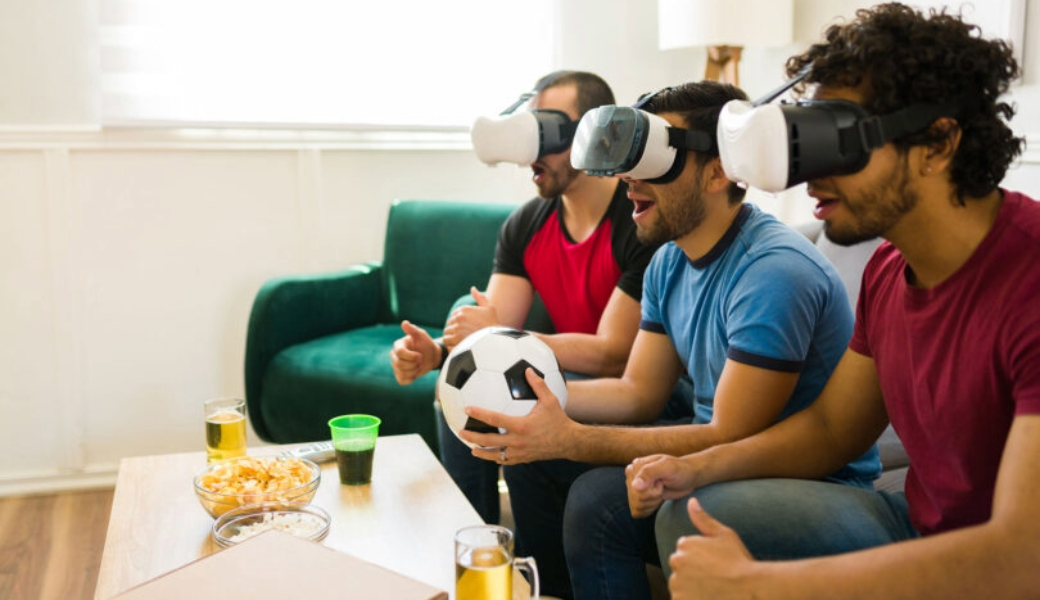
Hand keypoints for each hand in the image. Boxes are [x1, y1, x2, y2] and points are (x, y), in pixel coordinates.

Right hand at [389, 320, 437, 384]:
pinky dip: (410, 379)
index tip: (420, 356)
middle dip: (413, 365)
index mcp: (398, 345)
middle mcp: (394, 355)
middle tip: (421, 361)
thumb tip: (404, 322)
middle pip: (399, 364)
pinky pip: (401, 381)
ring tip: (419, 366)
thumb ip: (413, 330)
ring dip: (414, 371)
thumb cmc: (426, 343)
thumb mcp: (421, 335)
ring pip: (400, 373)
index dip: (411, 356)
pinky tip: (416, 373)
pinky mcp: (400, 375)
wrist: (431, 356)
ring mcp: (396, 366)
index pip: (399, 352)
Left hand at [443, 287, 499, 347]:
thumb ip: (479, 297)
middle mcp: (459, 317)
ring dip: (452, 336)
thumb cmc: (493, 324)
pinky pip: (446, 340)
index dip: (460, 321)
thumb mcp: (488, 308)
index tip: (467, 326)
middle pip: (450, 323)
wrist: (496, 340)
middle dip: (455, 328)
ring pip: (447, 331)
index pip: (454, 314)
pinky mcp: (455, 339)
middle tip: (465, 334)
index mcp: (465, 309)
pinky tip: (458, 344)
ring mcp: (457, 328)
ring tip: (461, 339)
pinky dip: (450, 343)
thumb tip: (472, 288)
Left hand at [459, 368, 573, 463]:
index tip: (467, 408)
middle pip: (489, 441)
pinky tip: (490, 454)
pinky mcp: (523, 459)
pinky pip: (506, 460)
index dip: (479, 413)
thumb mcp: (551, 400)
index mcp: (521, 426)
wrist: (569, 443)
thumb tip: (528, 369)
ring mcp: (519, 452)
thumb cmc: (559, 419)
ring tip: (472, 448)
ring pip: (495, 455)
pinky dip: (496, 458)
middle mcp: (517, 441)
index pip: (495, 419)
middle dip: (473, 437)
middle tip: (461, 431)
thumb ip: (538, 384)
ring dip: (482, 452)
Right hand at [626, 454, 701, 517]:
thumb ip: (649, 472)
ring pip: (637, 506)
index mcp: (635, 467)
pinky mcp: (638, 499)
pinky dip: (649, 509)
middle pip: (637, 499)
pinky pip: (637, 512)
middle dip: (654, 496)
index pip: (636, 489)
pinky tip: (657, 499)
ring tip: (661, 491)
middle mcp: (631, 477)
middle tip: (662, 486)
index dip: (652, 490)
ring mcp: (633, 489)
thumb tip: (634, 486)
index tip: (661, 481)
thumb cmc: (679, 470)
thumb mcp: (668, 467)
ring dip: (653, 502)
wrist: (687, 477)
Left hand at [668, 498, 758, 599]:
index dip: (700, 558)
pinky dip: (689, 599)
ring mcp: (677, 583)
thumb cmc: (739, 561)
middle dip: (691, 572)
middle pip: (679, 567)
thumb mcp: (724, 535)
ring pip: (679, 585)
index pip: (684, 551)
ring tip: (710, 588)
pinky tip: (706, 597)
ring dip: (690, 588)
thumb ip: (703, 519)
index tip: (714, 564)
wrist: (748, 587)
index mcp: (685, 544)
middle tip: (713, 577)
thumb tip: (691, 501)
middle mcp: (677, 561)